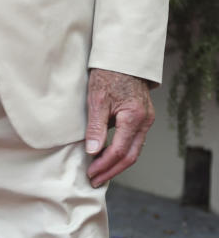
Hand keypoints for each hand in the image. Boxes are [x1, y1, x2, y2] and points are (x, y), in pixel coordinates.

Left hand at [84, 69, 154, 185]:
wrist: (122, 57)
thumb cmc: (108, 74)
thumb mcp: (97, 99)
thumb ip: (95, 127)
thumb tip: (92, 152)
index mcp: (134, 117)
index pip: (120, 151)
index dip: (104, 165)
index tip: (90, 173)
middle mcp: (145, 121)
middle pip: (130, 156)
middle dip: (111, 171)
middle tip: (94, 180)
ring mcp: (146, 120)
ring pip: (134, 150)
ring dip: (116, 163)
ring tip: (99, 172)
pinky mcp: (142, 117)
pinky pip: (134, 141)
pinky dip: (121, 152)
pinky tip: (107, 156)